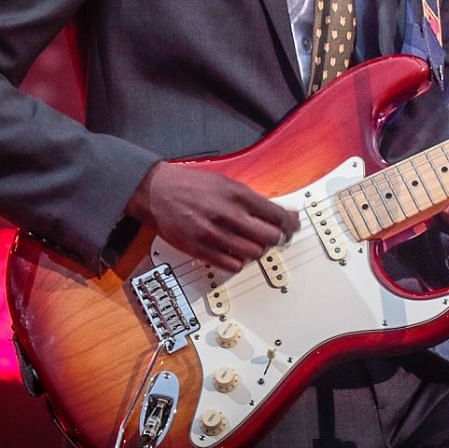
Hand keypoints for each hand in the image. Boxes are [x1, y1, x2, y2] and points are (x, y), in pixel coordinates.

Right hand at [127, 161, 299, 268]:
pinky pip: (232, 265)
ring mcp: (214, 234)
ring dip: (258, 250)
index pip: (276, 215)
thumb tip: (276, 212)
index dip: (289, 223)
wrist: (156, 191)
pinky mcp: (200, 250)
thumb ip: (250, 198)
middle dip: (277, 238)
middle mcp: (228, 215)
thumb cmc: (190, 184)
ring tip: (253, 244)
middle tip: (276, 237)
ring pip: (253, 253)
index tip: (292, 226)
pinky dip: (239, 262)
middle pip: (269, 237)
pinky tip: (236, 253)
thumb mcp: (225, 182)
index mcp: (237, 195)